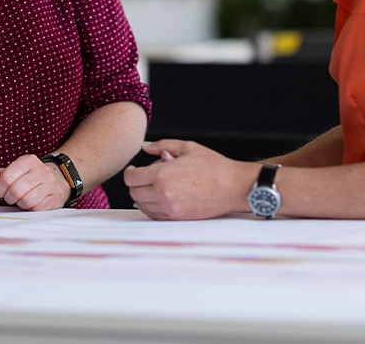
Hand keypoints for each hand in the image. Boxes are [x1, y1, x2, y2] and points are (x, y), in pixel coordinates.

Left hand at [0, 155, 72, 210]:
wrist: (56, 180)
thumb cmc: (27, 177)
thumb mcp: (9, 172)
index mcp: (28, 161)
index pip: (6, 178)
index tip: (0, 192)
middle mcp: (41, 170)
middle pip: (16, 190)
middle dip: (8, 198)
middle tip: (9, 198)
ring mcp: (51, 183)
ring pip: (27, 200)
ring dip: (20, 204)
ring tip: (20, 200)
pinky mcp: (56, 197)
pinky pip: (38, 208)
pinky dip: (30, 209)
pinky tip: (30, 204)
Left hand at [124, 139, 255, 219]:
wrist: (234, 187)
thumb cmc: (214, 167)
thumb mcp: (187, 148)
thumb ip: (162, 145)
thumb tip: (145, 146)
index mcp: (162, 175)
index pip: (131, 178)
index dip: (130, 172)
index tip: (134, 170)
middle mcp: (163, 194)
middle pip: (134, 193)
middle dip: (136, 184)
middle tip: (145, 177)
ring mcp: (171, 208)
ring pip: (142, 206)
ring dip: (144, 196)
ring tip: (155, 187)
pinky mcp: (179, 218)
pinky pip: (155, 216)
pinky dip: (153, 208)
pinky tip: (160, 199)